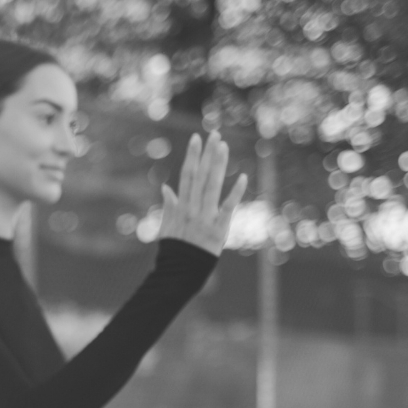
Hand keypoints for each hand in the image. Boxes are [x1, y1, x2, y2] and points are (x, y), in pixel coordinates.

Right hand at [156, 131, 247, 255]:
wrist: (180, 273)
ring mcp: (205, 218)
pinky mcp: (219, 229)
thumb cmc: (174, 250)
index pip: (187, 175)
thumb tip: (166, 187)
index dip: (192, 156)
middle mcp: (192, 208)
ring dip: (218, 164)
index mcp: (181, 206)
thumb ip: (169, 205)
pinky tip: (242, 177)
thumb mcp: (166, 227)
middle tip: (214, 134)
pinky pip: (228, 208)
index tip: (196, 138)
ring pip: (212, 186)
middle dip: (207, 153)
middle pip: (200, 175)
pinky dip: (235, 193)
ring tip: (223, 146)